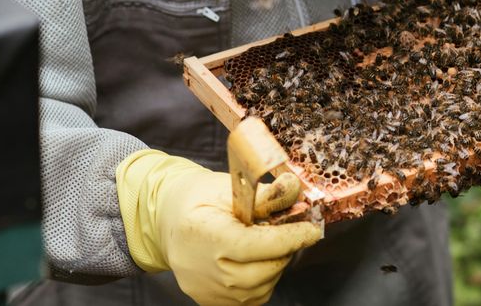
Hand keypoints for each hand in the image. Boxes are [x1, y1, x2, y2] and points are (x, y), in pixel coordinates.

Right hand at [116, 150, 321, 305]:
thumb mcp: (230, 187)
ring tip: (270, 244)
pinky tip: (258, 260)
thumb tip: (296, 191)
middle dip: (285, 252)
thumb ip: (265, 195)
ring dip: (276, 266)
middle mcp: (202, 268)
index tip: (312, 229)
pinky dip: (263, 281)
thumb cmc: (200, 199)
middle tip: (292, 232)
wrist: (168, 219)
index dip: (288, 239)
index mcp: (204, 234)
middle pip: (260, 272)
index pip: (254, 245)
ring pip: (259, 289)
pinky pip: (250, 299)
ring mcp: (205, 289)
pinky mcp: (209, 301)